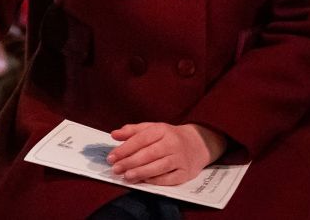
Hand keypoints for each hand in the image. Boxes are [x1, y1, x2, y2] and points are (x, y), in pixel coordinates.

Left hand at [108, 122, 227, 184]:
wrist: (198, 144)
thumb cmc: (169, 136)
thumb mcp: (152, 128)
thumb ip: (132, 131)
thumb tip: (114, 134)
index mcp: (162, 130)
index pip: (140, 139)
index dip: (124, 149)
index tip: (111, 157)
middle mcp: (172, 143)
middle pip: (148, 154)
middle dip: (130, 162)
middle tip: (116, 169)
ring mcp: (180, 158)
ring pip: (158, 167)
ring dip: (141, 173)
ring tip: (127, 177)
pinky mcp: (186, 172)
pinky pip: (169, 178)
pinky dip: (155, 181)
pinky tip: (144, 181)